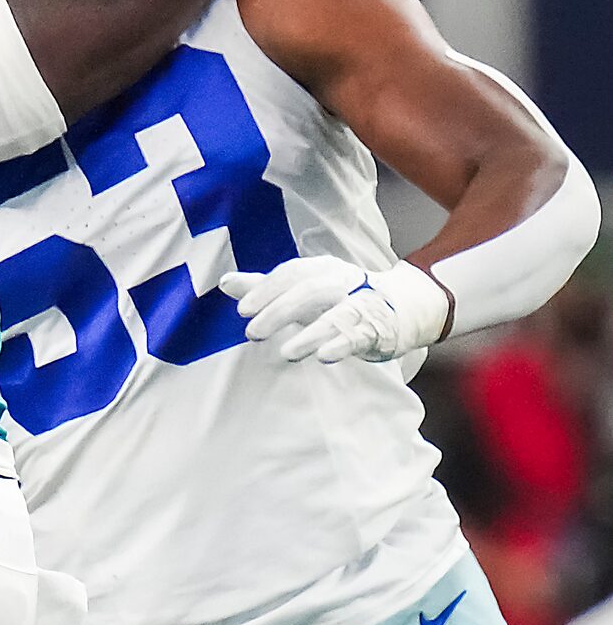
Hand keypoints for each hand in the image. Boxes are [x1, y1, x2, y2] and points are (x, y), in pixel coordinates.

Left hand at [220, 255, 449, 362]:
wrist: (400, 306)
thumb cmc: (338, 297)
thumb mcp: (301, 290)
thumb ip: (265, 288)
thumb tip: (224, 283)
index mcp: (320, 268)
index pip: (290, 273)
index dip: (265, 290)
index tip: (242, 311)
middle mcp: (342, 281)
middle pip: (309, 291)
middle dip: (279, 312)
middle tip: (253, 333)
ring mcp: (362, 304)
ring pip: (335, 316)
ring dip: (310, 334)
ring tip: (286, 353)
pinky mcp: (377, 329)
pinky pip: (359, 335)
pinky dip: (341, 345)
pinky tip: (323, 357)